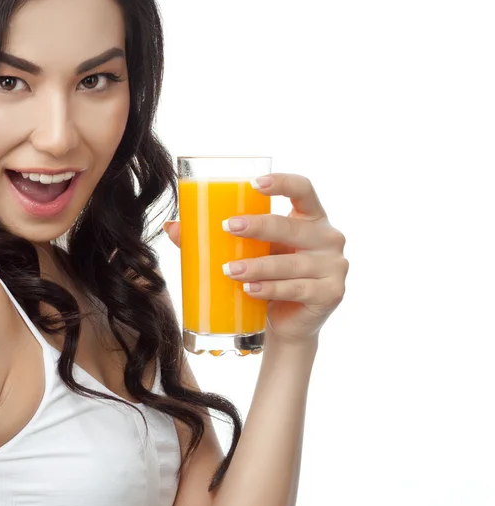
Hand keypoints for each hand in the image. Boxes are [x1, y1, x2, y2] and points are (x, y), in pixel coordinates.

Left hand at [163, 173, 348, 347]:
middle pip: (292, 226)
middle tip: (228, 227)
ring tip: (229, 270)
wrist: (287, 323)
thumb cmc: (268, 276)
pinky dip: (271, 289)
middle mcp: (328, 237)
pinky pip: (297, 289)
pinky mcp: (332, 293)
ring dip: (258, 266)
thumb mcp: (249, 252)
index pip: (304, 189)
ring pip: (292, 263)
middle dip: (259, 226)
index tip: (255, 184)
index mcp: (311, 217)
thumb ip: (217, 237)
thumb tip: (171, 227)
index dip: (282, 183)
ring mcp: (334, 266)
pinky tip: (251, 289)